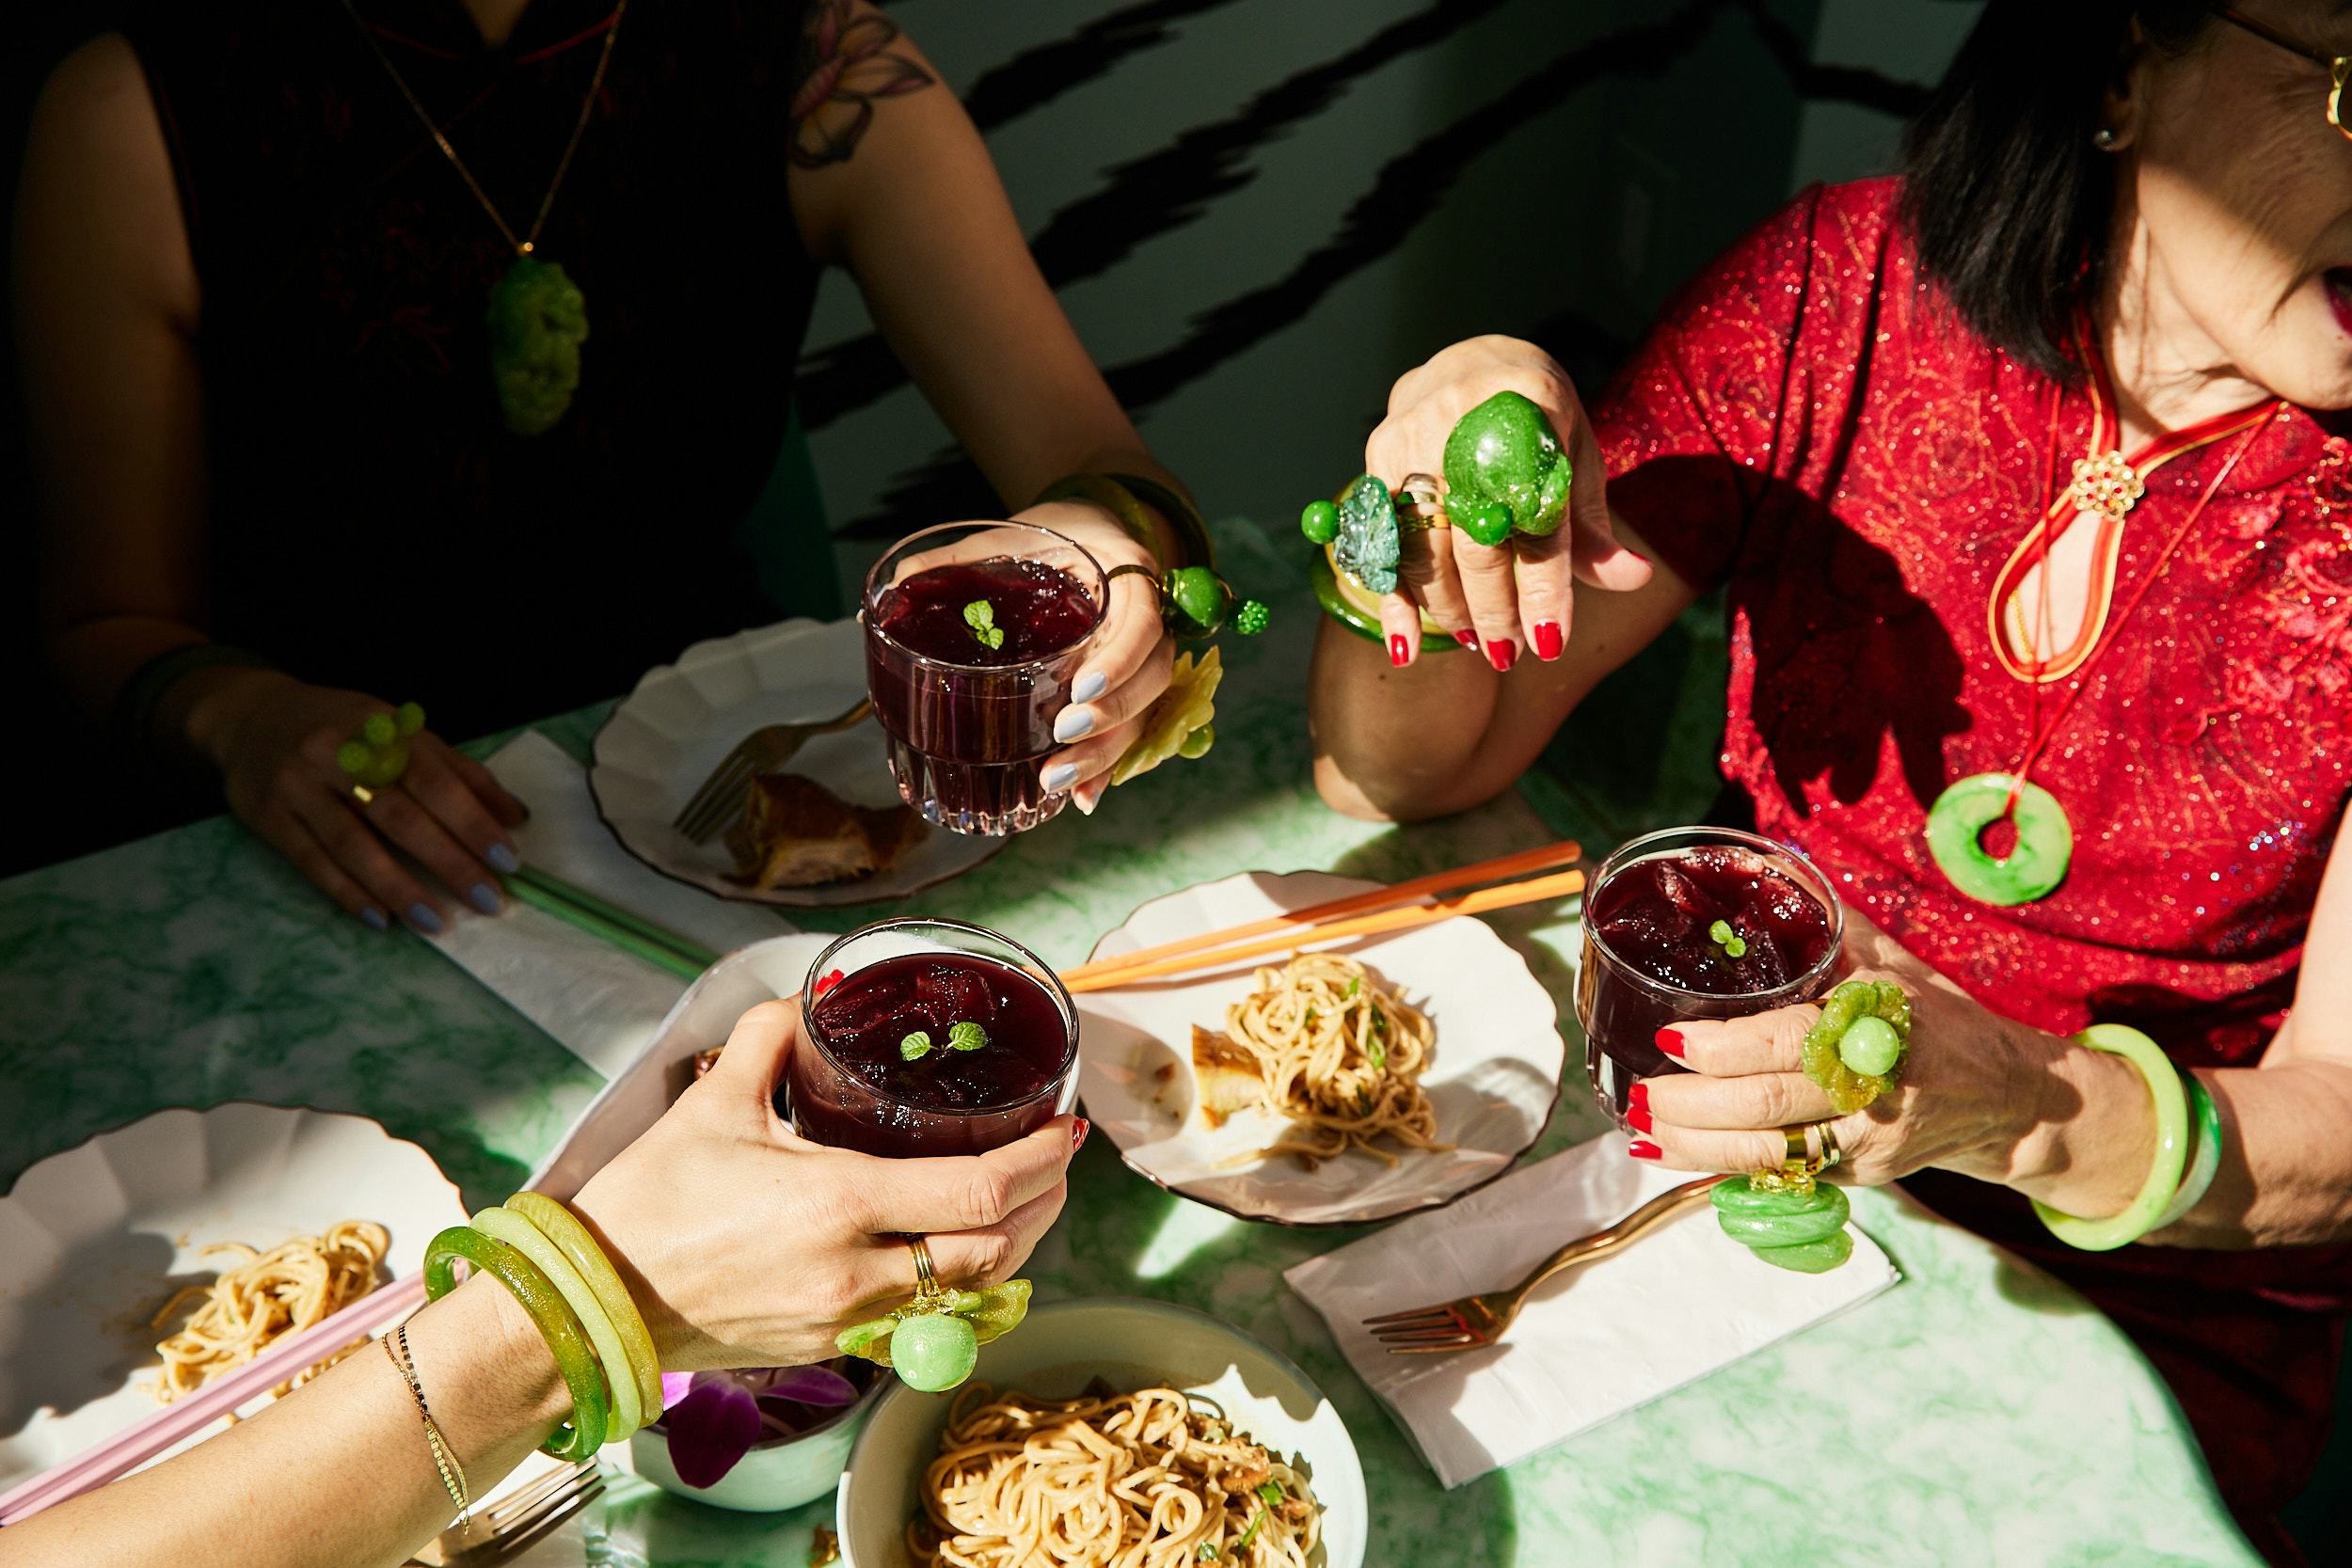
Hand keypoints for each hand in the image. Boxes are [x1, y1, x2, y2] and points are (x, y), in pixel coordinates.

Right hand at [189, 670, 527, 932]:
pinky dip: (350, 894)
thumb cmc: (343, 729)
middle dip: (448, 862)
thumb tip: (515, 816)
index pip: (434, 781)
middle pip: (398, 816)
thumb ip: (458, 771)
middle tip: (487, 900)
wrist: (250, 716)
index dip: (472, 822)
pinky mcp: (267, 816)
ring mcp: (297, 786)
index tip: (508, 861)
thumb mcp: (401, 733)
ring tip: (438, 922)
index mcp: (379, 730)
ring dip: (400, 889)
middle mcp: (336, 754)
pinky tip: (382, 919)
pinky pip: (314, 863)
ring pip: (354, 846)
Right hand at [568, 1001, 1078, 1371]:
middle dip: (1045, 1202)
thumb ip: (771, 1035)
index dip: (1041, 1159)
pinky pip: (925, 1320)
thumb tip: (810, 993)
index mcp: (838, 1205)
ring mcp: (847, 1319)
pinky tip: (965, 1247)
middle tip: (1060, 1158)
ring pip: (970, 1294)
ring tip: (1029, 1198)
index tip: (1066, 1125)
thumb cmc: (648, 1203)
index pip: (981, 1190)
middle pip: (997, 1250)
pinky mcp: (829, 1346)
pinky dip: (963, 1283)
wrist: (591, 1304)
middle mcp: (855, 1272)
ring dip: (1015, 1245)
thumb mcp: (711, 1101)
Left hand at [985, 501, 1174, 814]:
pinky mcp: (1129, 686)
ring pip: (1145, 712)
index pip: (1144, 625)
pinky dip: (1106, 768)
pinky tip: (1080, 800)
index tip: (1080, 688)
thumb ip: (956, 561)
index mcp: (1127, 573)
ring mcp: (1142, 657)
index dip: (1119, 662)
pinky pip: (1130, 731)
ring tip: (1055, 779)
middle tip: (1062, 736)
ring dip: (1106, 753)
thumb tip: (892, 587)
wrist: (1092, 530)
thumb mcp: (1007, 536)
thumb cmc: (1051, 534)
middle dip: (1112, 717)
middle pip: (1154, 678)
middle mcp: (1148, 619)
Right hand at [1367, 336, 1648, 671]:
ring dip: (1451, 609)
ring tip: (1479, 643)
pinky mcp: (1378, 457)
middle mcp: (1463, 417)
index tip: (1551, 641)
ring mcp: (1412, 436)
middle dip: (1495, 609)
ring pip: (1426, 547)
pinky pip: (1382, 541)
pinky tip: (1406, 646)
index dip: (1545, 586)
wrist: (1474, 362)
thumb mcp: (1574, 457)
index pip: (1538, 516)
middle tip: (1511, 654)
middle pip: (1476, 539)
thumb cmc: (1535, 420)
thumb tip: (1633, 579)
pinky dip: (1393, 600)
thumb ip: (1592, 524)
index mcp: (1531, 406)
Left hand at [1632, 908, 2046, 1185]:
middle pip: (1769, 1106)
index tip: (1672, 1037)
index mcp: (1884, 1026)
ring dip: (1693, 1146)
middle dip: (1692, 1105)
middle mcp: (1876, 1090)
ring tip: (1637, 1127)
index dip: (1727, 1047)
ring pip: (1767, 1155)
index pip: (1793, 1041)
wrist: (2009, 1099)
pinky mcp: (1857, 1175)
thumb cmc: (1938, 1016)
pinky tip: (1668, 1153)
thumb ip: (1829, 924)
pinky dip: (1717, 1166)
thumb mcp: (1894, 964)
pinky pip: (1777, 1175)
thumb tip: (1763, 863)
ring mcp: (1867, 1142)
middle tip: (1637, 1090)